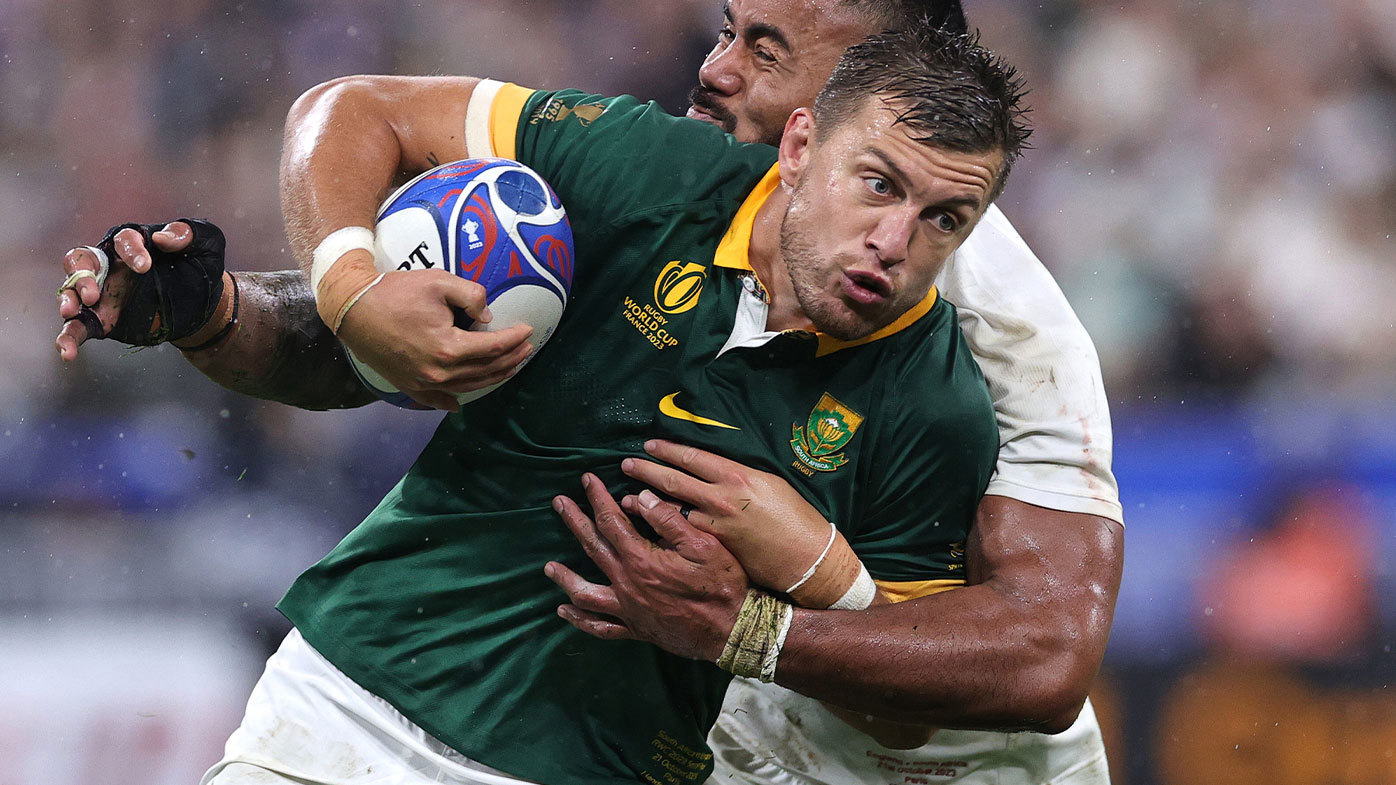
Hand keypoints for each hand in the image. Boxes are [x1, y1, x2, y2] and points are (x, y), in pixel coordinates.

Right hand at [55, 222, 192, 360]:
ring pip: (72, 292)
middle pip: (81, 260)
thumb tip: (162, 238)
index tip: (145, 266)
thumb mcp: (207, 243)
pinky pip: (78, 328)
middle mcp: (111, 266)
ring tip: (70, 312)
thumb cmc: (200, 267)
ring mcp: (103, 294)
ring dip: (67, 301)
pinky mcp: (103, 320)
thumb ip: (187, 234)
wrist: (202, 305)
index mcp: (133, 244)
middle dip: (82, 275)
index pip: (122, 239)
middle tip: (94, 294)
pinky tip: (67, 352)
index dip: (131, 251)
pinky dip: (69, 339)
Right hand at [334, 267, 535, 410]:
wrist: (352, 308)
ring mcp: (422, 383)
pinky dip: (450, 401)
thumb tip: (488, 317)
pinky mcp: (407, 386)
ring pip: (467, 386)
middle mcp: (439, 372)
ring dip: (492, 377)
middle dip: (510, 359)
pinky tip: (460, 403)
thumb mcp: (439, 281)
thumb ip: (471, 296)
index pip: (493, 347)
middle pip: (485, 371)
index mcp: (449, 347)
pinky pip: (435, 400)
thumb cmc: (396, 292)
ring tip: (509, 366)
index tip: (528, 329)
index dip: (514, 338)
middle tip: (526, 348)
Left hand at [545, 473, 748, 661]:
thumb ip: (669, 521)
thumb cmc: (722, 586)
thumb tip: (640, 497)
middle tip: (559, 503)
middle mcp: (628, 584)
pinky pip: (601, 626)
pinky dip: (580, 620)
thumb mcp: (703, 546)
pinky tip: (566, 611)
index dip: (597, 498)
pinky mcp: (636, 628)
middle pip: (592, 548)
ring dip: (565, 577)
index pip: (611, 521)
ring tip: (548, 567)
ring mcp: (629, 609)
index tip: (586, 480)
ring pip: (585, 592)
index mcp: (642, 559)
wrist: (732, 631)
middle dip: (574, 522)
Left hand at [618, 439, 839, 595]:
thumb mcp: (769, 483)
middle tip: (627, 464)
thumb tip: (713, 467)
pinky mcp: (713, 548)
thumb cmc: (794, 518)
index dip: (667, 450)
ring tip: (624, 498)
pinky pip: (679, 535)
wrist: (807, 558)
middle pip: (674, 480)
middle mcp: (721, 497)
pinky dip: (659, 528)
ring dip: (643, 502)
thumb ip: (738, 474)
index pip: (693, 457)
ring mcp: (715, 524)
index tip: (650, 445)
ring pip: (670, 509)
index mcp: (737, 475)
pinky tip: (644, 527)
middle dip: (646, 470)